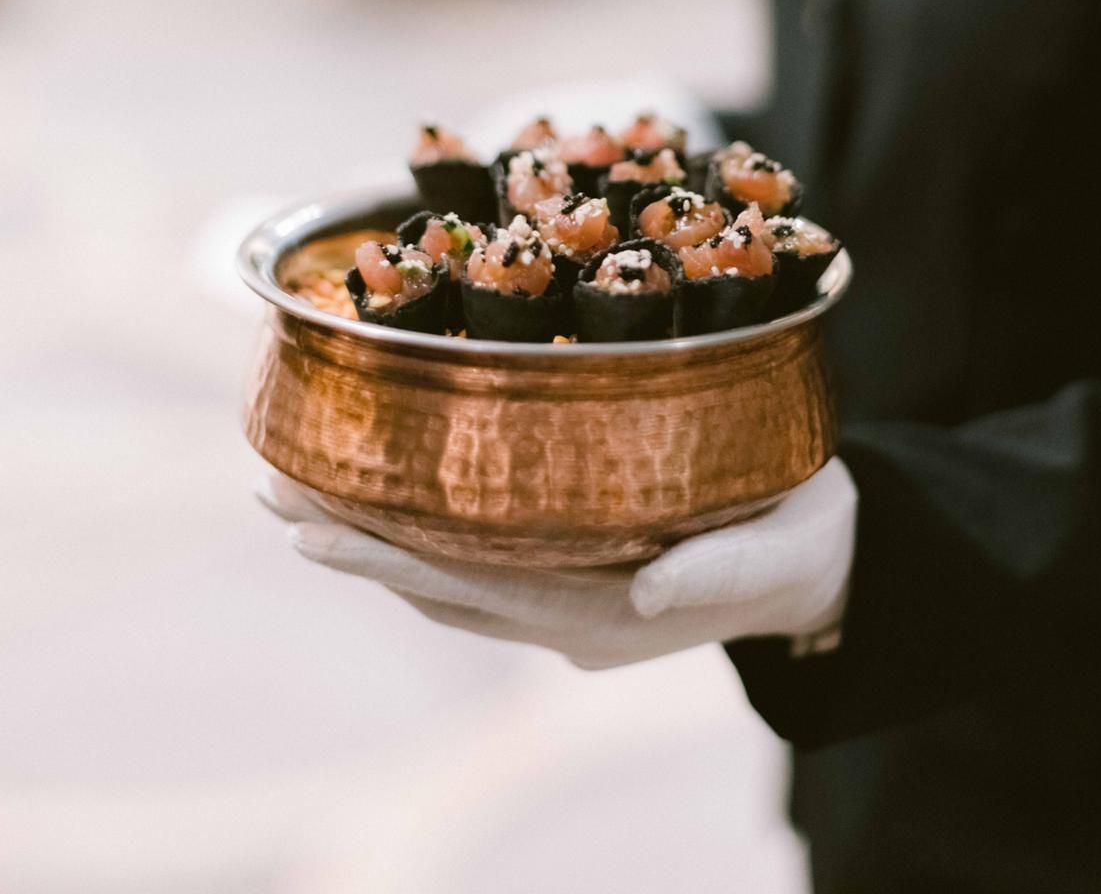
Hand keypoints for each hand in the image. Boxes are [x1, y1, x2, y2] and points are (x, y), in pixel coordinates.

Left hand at [258, 459, 857, 669]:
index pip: (474, 589)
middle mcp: (567, 618)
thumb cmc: (801, 544)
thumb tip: (645, 588)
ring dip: (370, 538)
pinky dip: (419, 534)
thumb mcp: (777, 553)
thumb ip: (715, 573)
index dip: (390, 560)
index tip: (314, 530)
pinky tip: (382, 501)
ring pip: (446, 576)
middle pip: (437, 584)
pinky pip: (477, 563)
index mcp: (606, 617)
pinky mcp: (572, 574)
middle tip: (269, 493)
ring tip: (296, 492)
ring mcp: (564, 601)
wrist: (821, 568)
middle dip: (350, 543)